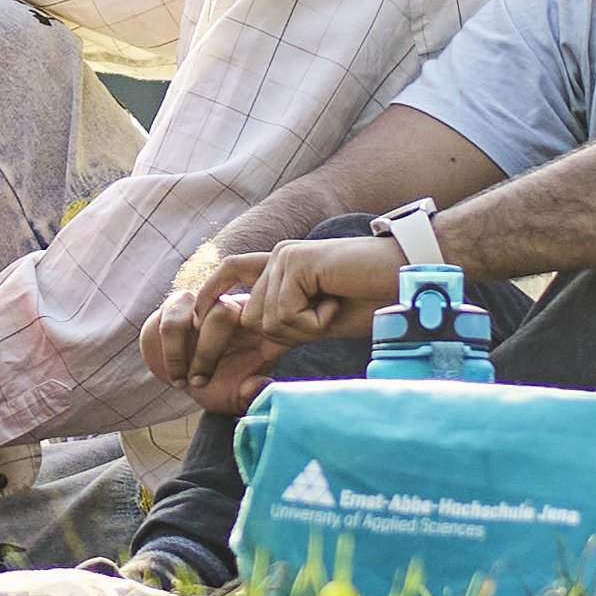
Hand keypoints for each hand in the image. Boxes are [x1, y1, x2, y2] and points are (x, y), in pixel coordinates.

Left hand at [169, 231, 401, 409]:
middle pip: (252, 318)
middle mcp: (277, 259)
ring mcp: (285, 257)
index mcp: (279, 269)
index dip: (207, 297)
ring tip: (334, 306)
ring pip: (268, 320)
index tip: (191, 320)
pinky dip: (313, 320)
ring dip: (304, 328)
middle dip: (287, 334)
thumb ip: (286, 324)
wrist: (403, 279)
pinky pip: (285, 313)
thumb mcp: (319, 320)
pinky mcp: (296, 261)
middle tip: (326, 315)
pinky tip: (335, 301)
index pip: (228, 275)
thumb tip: (254, 338)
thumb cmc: (370, 301)